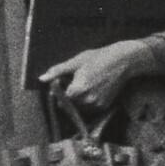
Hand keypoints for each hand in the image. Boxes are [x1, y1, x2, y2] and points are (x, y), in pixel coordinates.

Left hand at [37, 38, 152, 115]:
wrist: (123, 61)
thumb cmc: (98, 58)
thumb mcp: (76, 62)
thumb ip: (57, 72)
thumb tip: (41, 79)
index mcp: (78, 90)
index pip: (60, 98)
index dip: (59, 90)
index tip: (63, 81)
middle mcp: (87, 101)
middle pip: (69, 103)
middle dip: (69, 94)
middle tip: (76, 79)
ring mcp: (96, 105)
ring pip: (79, 107)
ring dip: (78, 99)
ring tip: (86, 82)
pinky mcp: (104, 106)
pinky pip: (89, 107)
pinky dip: (88, 100)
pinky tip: (94, 87)